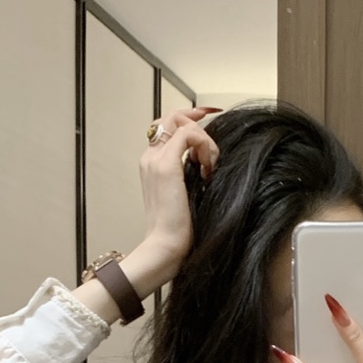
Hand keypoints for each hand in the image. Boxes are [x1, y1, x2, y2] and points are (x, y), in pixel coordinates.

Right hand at [138, 106, 220, 273]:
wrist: (165, 245)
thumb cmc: (177, 228)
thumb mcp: (184, 194)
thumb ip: (189, 174)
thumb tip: (206, 164)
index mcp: (151, 164)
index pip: (167, 128)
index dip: (189, 122)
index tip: (208, 127)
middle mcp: (149, 157)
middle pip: (171, 118)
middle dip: (196, 122)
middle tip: (212, 145)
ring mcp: (155, 160)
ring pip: (181, 124)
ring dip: (204, 139)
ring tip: (209, 166)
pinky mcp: (166, 166)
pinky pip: (189, 136)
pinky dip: (204, 146)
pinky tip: (207, 169)